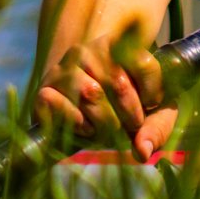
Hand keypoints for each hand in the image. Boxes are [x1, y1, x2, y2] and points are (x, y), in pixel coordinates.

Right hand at [36, 26, 176, 160]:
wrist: (83, 118)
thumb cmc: (124, 111)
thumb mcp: (150, 115)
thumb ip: (155, 129)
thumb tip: (143, 151)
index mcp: (122, 47)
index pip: (145, 65)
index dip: (152, 95)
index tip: (150, 106)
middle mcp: (90, 51)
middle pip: (119, 83)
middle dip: (129, 116)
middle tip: (129, 127)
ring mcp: (64, 68)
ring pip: (90, 94)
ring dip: (104, 122)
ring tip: (108, 130)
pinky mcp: (44, 90)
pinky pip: (57, 103)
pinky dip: (75, 122)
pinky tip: (85, 128)